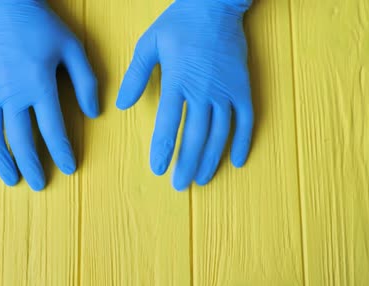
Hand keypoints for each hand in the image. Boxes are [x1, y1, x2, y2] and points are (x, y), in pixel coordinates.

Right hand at [0, 0, 97, 189]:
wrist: (3, 5)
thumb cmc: (41, 26)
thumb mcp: (72, 48)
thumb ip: (86, 82)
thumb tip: (95, 113)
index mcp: (38, 85)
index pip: (52, 129)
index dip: (61, 152)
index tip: (68, 168)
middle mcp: (11, 93)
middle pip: (21, 140)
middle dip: (32, 166)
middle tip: (39, 184)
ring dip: (3, 161)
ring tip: (12, 179)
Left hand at [116, 0, 253, 190]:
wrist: (216, 3)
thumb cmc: (180, 22)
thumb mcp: (149, 44)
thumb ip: (135, 75)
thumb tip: (122, 106)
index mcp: (177, 80)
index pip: (168, 123)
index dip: (163, 148)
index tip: (158, 169)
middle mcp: (203, 90)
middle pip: (195, 135)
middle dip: (187, 163)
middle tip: (180, 185)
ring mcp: (226, 90)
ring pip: (220, 133)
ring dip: (211, 159)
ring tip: (203, 179)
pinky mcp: (242, 87)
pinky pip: (246, 120)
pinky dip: (243, 141)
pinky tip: (238, 160)